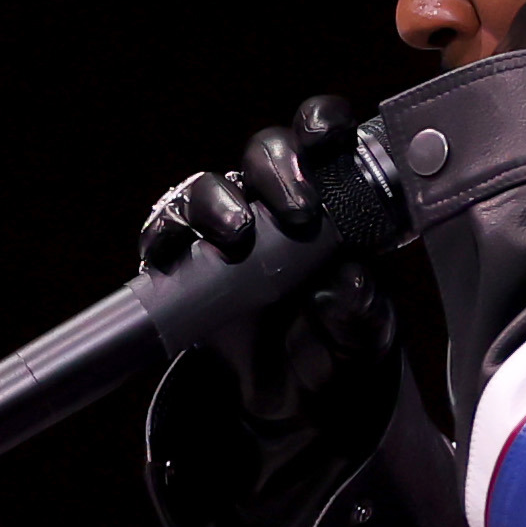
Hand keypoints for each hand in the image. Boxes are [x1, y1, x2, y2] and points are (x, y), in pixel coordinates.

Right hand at [137, 96, 395, 430]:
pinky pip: (163, 234)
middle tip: (299, 210)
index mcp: (326, 202)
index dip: (320, 125)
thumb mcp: (363, 335)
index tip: (327, 137)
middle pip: (263, 154)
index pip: (319, 142)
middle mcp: (271, 205)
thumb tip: (350, 279)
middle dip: (277, 168)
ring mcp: (224, 231)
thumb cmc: (337, 346)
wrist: (294, 401)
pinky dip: (164, 234)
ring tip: (237, 233)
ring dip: (218, 200)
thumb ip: (362, 310)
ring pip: (207, 187)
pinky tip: (172, 249)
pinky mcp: (182, 266)